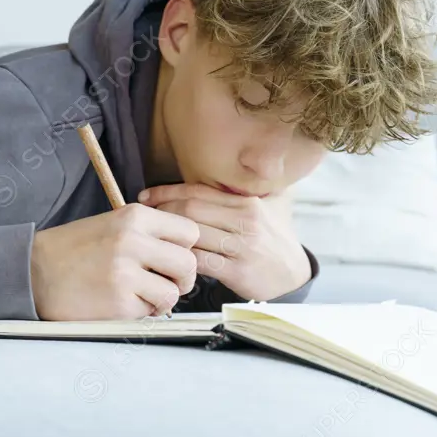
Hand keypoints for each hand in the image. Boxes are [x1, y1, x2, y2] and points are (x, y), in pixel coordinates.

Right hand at [30, 204, 199, 320]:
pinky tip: (120, 303)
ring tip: (141, 295)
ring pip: (173, 292)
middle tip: (167, 284)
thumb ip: (149, 233)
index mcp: (135, 216)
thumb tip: (186, 252)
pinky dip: (140, 313)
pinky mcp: (118, 302)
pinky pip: (149, 312)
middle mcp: (132, 240)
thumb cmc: (75, 250)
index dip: (186, 249)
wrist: (34, 272)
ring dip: (162, 300)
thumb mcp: (114, 224)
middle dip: (183, 280)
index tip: (173, 259)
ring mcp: (125, 272)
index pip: (189, 231)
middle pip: (188, 264)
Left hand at [137, 183, 310, 300]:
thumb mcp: (269, 205)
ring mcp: (242, 247)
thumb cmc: (274, 237)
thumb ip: (246, 188)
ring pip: (194, 234)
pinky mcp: (238, 271)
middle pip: (192, 209)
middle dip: (162, 211)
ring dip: (168, 235)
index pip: (199, 190)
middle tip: (143, 216)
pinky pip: (201, 262)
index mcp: (246, 202)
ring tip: (150, 236)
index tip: (146, 195)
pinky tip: (168, 259)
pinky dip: (182, 259)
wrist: (294, 273)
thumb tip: (232, 164)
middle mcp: (245, 221)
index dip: (167, 191)